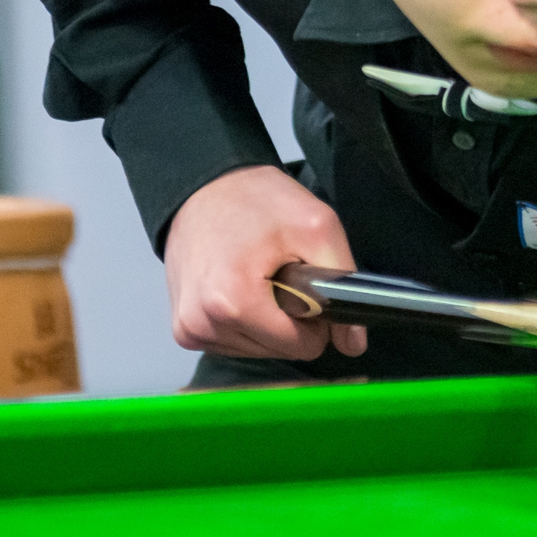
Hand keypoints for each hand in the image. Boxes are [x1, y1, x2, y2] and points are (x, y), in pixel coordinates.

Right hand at [163, 164, 367, 361]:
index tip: (302, 282)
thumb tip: (353, 343)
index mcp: (233, 301)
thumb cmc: (257, 201)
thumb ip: (342, 284)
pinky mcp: (183, 329)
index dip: (314, 317)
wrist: (203, 186)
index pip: (301, 347)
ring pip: (258, 350)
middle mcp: (202, 322)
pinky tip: (240, 287)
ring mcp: (189, 328)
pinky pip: (233, 343)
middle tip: (277, 272)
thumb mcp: (317, 227)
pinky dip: (246, 322)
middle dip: (288, 316)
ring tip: (256, 275)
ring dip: (267, 319)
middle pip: (279, 350)